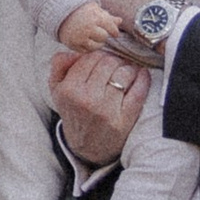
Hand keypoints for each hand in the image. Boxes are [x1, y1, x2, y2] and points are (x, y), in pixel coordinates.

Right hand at [52, 43, 143, 169]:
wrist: (86, 148)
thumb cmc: (74, 113)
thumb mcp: (57, 90)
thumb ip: (59, 66)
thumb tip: (74, 51)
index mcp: (69, 90)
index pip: (90, 58)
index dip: (99, 55)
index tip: (103, 60)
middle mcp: (87, 99)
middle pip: (109, 63)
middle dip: (115, 61)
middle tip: (116, 66)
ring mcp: (107, 110)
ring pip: (124, 73)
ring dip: (129, 69)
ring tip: (126, 73)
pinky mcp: (124, 119)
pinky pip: (138, 91)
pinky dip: (142, 79)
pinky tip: (141, 76)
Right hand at [56, 0, 117, 54]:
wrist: (58, 11)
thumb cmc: (80, 10)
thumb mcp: (95, 9)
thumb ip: (108, 17)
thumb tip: (120, 21)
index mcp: (95, 17)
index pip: (111, 28)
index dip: (114, 31)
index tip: (114, 33)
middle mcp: (88, 28)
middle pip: (104, 38)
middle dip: (103, 35)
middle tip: (99, 32)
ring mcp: (79, 37)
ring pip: (96, 46)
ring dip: (97, 43)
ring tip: (93, 37)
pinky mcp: (72, 44)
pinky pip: (85, 51)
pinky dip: (87, 47)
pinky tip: (85, 41)